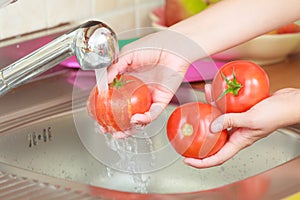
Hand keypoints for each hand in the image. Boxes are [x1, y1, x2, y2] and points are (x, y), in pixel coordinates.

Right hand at [107, 32, 191, 137]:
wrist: (174, 45)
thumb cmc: (153, 46)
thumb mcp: (128, 54)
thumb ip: (115, 67)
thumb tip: (103, 82)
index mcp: (128, 80)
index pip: (113, 97)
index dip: (104, 107)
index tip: (96, 114)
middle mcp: (138, 90)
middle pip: (124, 111)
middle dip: (115, 123)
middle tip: (106, 129)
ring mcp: (149, 97)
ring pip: (138, 117)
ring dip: (128, 127)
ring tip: (119, 133)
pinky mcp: (162, 100)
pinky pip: (153, 113)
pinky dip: (145, 119)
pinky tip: (136, 119)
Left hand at [184, 87, 299, 167]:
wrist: (289, 102)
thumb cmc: (277, 114)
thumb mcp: (252, 119)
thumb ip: (231, 121)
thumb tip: (212, 126)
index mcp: (240, 141)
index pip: (217, 158)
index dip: (202, 162)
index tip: (188, 160)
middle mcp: (237, 134)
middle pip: (214, 141)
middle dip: (200, 138)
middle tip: (186, 134)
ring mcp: (238, 123)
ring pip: (217, 121)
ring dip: (207, 112)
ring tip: (198, 103)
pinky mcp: (240, 112)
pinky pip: (224, 108)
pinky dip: (217, 101)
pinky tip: (211, 91)